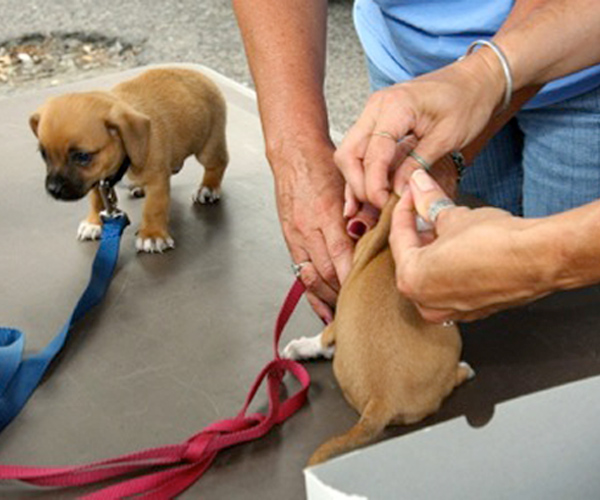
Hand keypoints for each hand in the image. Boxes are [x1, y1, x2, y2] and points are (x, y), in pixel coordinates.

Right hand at [270, 138, 355, 322]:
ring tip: (345, 312)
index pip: (342, 253)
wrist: (293, 154)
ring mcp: (296, 236)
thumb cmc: (323, 166)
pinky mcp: (289, 240)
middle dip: (344, 292)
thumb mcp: (349, 185)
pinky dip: (312, 294)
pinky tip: (322, 309)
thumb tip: (381, 238)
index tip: (368, 292)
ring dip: (329, 297)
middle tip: (363, 306)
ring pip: (313, 277)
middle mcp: (308, 228)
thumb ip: (364, 212)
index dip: (354, 277)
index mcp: (327, 213)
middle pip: (327, 271)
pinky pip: (300, 273)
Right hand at [335, 53, 504, 211]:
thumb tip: (397, 192)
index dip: (374, 185)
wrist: (476, 79)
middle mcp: (376, 106)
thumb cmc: (468, 100)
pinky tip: (369, 191)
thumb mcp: (447, 137)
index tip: (384, 204)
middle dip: (358, 184)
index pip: (372, 154)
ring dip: (357, 180)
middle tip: (377, 206)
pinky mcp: (377, 121)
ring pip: (349, 153)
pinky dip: (363, 171)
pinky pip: (361, 150)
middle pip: (348, 154)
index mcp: (394, 106)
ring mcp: (373, 112)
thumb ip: (418, 165)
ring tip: (372, 203)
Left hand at [390, 170, 553, 321]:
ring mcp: (451, 311)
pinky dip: (451, 265)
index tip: (411, 192)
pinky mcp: (474, 311)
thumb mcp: (454, 216)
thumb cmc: (495, 242)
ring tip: (443, 222)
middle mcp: (426, 303)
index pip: (399, 238)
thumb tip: (418, 185)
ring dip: (434, 247)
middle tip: (424, 205)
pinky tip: (461, 245)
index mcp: (411, 280)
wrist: (540, 259)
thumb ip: (429, 202)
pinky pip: (453, 285)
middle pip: (413, 258)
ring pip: (433, 273)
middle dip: (418, 230)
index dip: (405, 209)